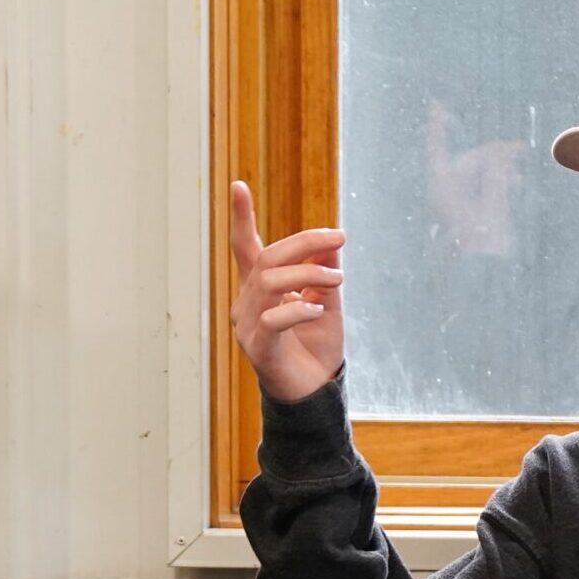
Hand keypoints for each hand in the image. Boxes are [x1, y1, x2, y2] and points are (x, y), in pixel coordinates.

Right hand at [229, 180, 345, 402]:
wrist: (315, 393)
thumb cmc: (317, 347)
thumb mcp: (327, 300)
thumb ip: (324, 271)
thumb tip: (329, 241)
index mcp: (260, 289)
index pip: (246, 247)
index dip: (241, 217)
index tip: (238, 185)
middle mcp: (247, 303)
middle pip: (268, 258)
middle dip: (305, 242)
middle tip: (340, 239)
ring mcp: (248, 326)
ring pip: (270, 282)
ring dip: (309, 274)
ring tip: (336, 281)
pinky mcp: (259, 348)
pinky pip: (273, 319)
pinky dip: (299, 309)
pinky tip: (318, 311)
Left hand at [423, 102, 525, 257]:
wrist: (480, 269)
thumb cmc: (481, 239)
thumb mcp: (491, 201)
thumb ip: (496, 174)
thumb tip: (501, 154)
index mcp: (441, 185)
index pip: (437, 147)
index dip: (437, 125)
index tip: (436, 102)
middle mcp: (444, 189)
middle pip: (470, 159)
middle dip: (495, 154)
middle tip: (520, 149)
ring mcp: (453, 200)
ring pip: (477, 172)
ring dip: (499, 170)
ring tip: (518, 178)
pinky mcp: (464, 209)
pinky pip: (480, 186)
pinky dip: (496, 182)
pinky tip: (513, 184)